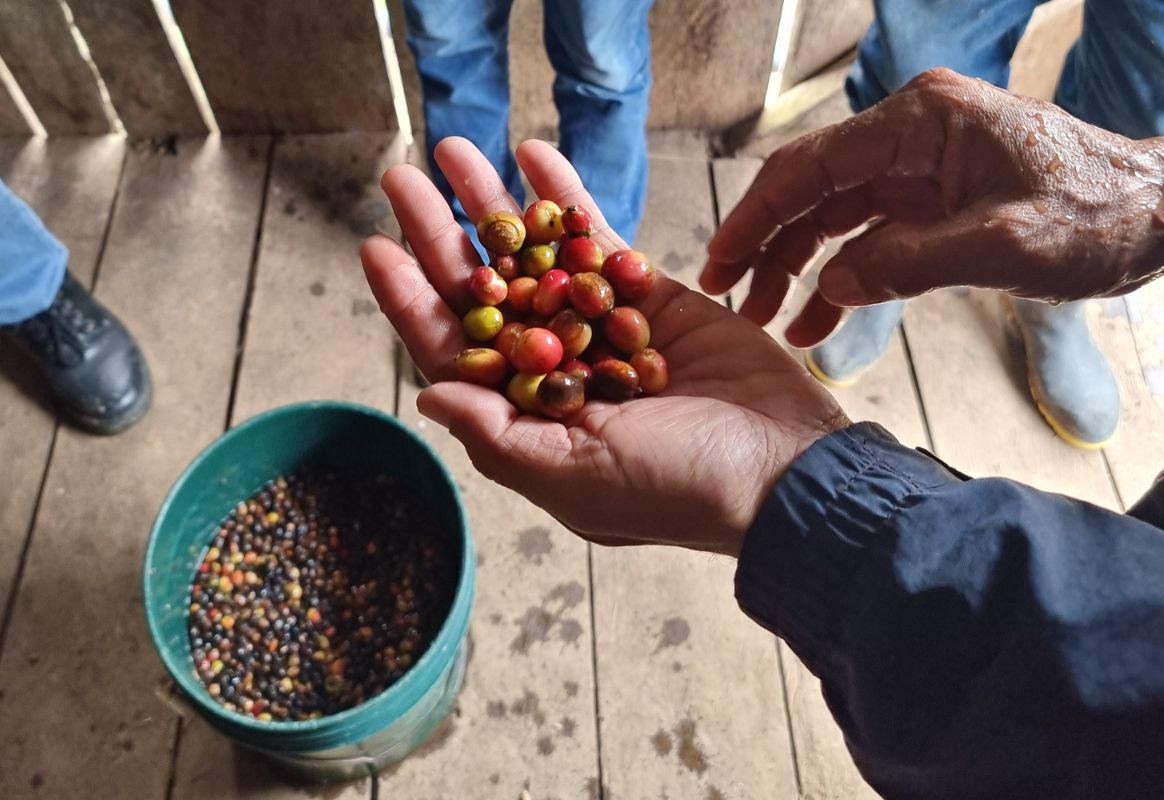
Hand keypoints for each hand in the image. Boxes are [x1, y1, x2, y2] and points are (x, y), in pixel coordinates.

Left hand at [359, 137, 848, 556]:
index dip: (411, 300)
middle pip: (485, 292)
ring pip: (535, 257)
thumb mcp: (577, 478)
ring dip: (494, 205)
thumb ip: (498, 435)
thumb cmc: (678, 489)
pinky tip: (533, 154)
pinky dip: (566, 199)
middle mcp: (557, 370)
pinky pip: (599, 240)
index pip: (455, 350)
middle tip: (401, 179)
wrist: (786, 468)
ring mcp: (603, 328)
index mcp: (528, 419)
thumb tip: (428, 391)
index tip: (377, 246)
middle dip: (440, 237)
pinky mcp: (653, 297)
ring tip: (455, 151)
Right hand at [702, 68, 1163, 347]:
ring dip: (794, 266)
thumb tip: (831, 285)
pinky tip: (814, 323)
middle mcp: (910, 137)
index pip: (812, 165)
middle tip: (724, 293)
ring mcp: (918, 169)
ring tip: (764, 318)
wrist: (1159, 215)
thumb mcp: (1007, 244)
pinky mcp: (929, 202)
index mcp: (921, 123)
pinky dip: (838, 279)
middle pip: (809, 188)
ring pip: (829, 216)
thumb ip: (912, 262)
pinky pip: (865, 239)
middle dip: (762, 241)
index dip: (757, 214)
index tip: (718, 261)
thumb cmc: (1099, 216)